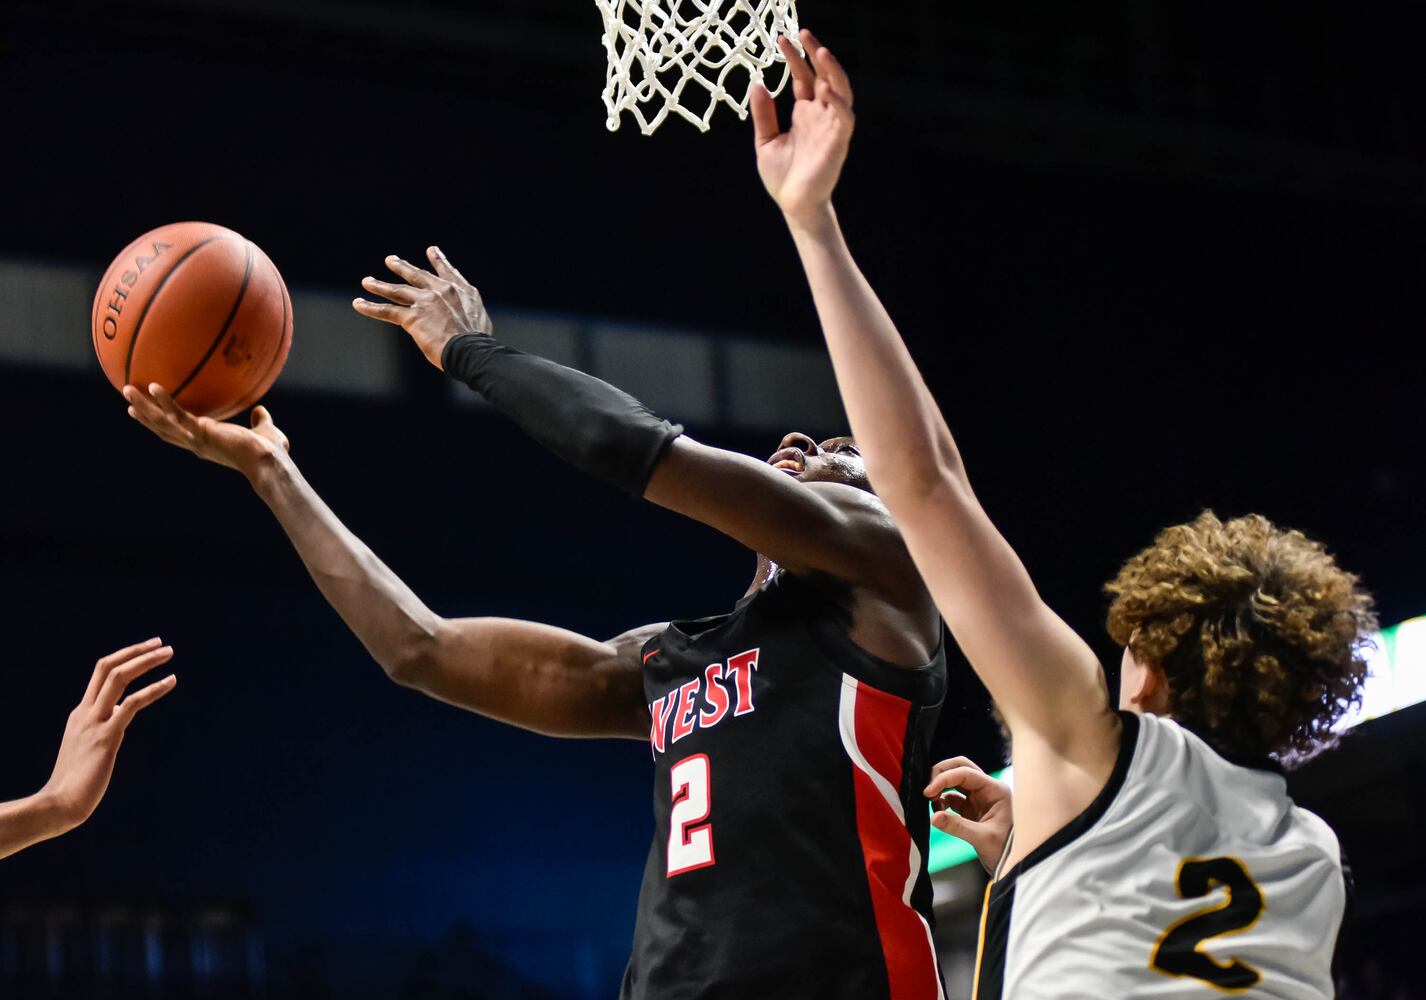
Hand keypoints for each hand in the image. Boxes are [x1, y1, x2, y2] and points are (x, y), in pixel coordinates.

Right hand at [43, 638, 176, 829]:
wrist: (60, 804)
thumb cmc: (76, 782)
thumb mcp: (87, 747)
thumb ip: (102, 729)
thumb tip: (120, 716)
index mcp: (80, 714)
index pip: (100, 674)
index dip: (124, 658)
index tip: (146, 650)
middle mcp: (85, 713)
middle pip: (107, 668)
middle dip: (135, 652)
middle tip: (161, 644)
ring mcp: (94, 723)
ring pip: (118, 678)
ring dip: (145, 662)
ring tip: (169, 653)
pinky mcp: (107, 737)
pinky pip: (132, 704)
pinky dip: (153, 689)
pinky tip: (171, 682)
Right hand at [124, 385, 289, 478]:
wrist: (269, 461)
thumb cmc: (270, 453)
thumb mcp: (265, 432)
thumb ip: (260, 421)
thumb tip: (260, 410)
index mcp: (205, 444)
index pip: (177, 434)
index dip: (161, 425)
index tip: (146, 415)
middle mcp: (196, 444)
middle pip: (162, 429)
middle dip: (144, 415)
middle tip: (128, 401)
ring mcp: (196, 439)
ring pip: (161, 422)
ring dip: (143, 406)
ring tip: (127, 389)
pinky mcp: (201, 432)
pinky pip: (178, 415)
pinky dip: (165, 401)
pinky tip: (153, 387)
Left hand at [352, 247, 492, 369]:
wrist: (471, 349)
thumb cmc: (478, 341)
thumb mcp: (480, 318)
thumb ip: (467, 312)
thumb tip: (461, 320)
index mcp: (462, 291)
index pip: (448, 272)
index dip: (438, 261)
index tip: (431, 250)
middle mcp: (442, 291)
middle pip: (417, 276)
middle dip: (402, 267)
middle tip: (390, 260)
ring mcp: (425, 302)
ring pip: (397, 291)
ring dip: (379, 285)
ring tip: (367, 282)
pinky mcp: (412, 317)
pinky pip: (387, 311)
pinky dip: (371, 307)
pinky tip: (358, 304)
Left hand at [750, 29, 854, 231]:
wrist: (793, 204)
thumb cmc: (783, 176)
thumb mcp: (765, 140)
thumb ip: (763, 114)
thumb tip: (757, 83)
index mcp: (805, 113)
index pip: (803, 77)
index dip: (795, 58)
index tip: (782, 40)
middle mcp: (821, 115)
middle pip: (824, 76)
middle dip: (815, 54)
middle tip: (803, 33)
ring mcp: (832, 127)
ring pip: (840, 91)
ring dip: (832, 71)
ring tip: (820, 52)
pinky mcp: (839, 142)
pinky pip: (844, 117)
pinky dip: (837, 101)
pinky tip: (823, 88)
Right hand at [924, 756, 1012, 874]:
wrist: (1014, 867)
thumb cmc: (1007, 851)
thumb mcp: (983, 838)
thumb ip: (958, 827)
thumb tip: (934, 817)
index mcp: (995, 790)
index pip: (965, 773)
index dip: (944, 779)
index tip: (928, 792)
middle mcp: (987, 790)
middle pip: (961, 768)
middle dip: (942, 774)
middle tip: (928, 789)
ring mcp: (979, 799)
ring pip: (956, 781)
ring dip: (941, 788)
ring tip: (932, 802)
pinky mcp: (971, 809)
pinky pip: (952, 797)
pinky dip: (942, 801)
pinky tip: (939, 812)